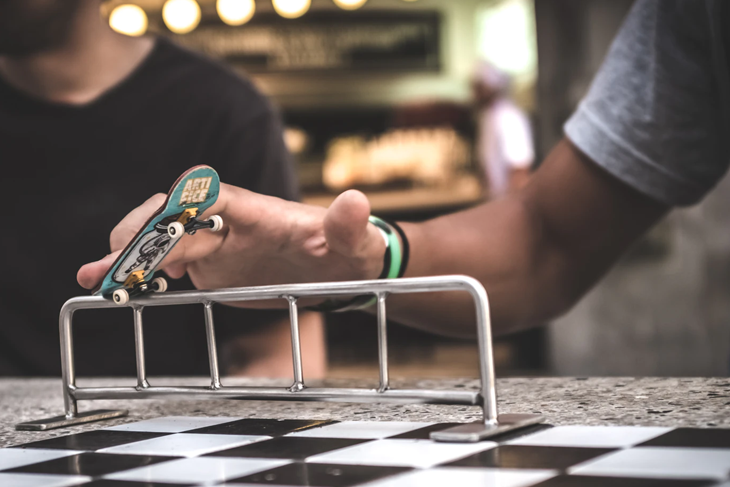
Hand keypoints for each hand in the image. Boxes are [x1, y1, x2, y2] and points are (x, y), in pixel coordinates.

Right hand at [77, 184, 385, 293]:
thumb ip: (349, 225)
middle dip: (140, 236)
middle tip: (112, 266)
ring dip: (128, 257)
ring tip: (96, 280)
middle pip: (173, 216)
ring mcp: (217, 243)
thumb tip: (357, 202)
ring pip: (163, 241)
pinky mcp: (213, 265)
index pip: (209, 196)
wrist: (345, 267)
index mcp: (256, 209)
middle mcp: (229, 221)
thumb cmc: (349, 250)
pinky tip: (120, 289)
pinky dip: (142, 275)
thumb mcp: (354, 241)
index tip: (156, 230)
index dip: (180, 208)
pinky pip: (168, 265)